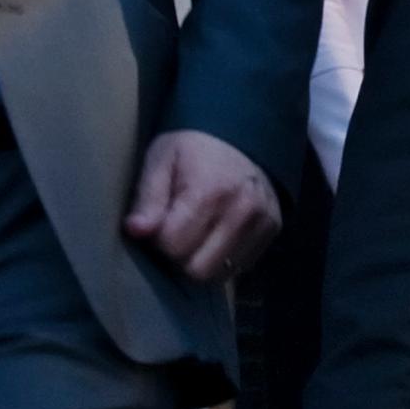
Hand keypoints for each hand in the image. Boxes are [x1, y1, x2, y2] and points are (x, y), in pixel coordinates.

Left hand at [121, 129, 279, 281]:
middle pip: (197, 269)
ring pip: (219, 275)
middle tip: (175, 233)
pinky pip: (239, 268)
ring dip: (200, 262)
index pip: (173, 247)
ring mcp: (262, 223)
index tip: (159, 222)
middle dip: (179, 257)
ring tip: (195, 235)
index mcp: (210, 192)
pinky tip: (215, 236)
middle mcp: (242, 211)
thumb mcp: (161, 160)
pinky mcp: (273, 231)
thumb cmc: (192, 149)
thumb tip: (135, 231)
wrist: (241, 132)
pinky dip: (222, 259)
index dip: (157, 240)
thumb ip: (148, 198)